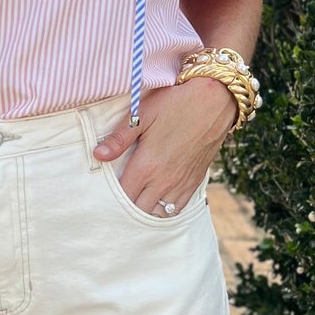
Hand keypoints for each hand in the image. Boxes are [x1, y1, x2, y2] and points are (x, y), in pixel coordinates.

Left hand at [92, 77, 238, 212]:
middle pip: (138, 210)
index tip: (102, 192)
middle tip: (117, 196)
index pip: (122, 196)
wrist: (216, 101)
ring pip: (158, 213)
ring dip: (145, 209)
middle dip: (125, 207)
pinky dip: (165, 209)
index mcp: (146, 166)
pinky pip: (177, 209)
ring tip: (135, 199)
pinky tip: (157, 199)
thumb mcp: (142, 114)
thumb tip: (98, 155)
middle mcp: (164, 181)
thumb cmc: (175, 103)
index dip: (110, 198)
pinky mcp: (195, 182)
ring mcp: (181, 184)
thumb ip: (119, 138)